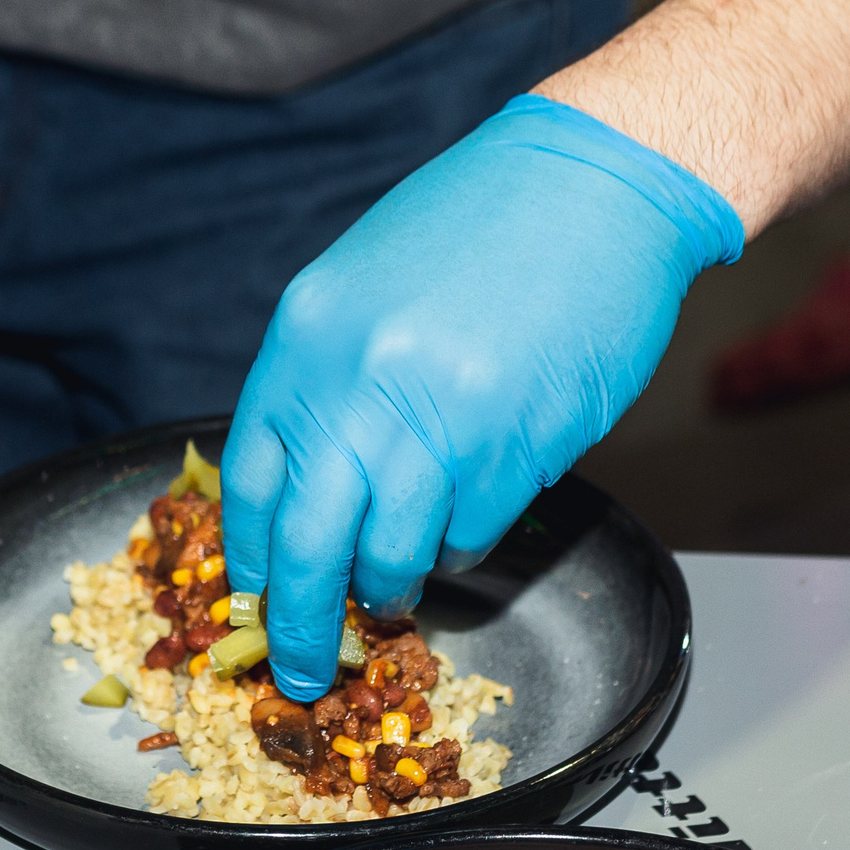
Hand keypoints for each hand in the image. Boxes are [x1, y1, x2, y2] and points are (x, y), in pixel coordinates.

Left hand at [221, 94, 742, 698]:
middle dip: (301, 622)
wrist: (597, 182)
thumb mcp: (364, 286)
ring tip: (397, 586)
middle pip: (308, 543)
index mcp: (309, 337)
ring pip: (393, 555)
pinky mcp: (516, 446)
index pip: (253, 479)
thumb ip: (326, 379)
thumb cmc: (481, 225)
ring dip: (391, 587)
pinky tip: (469, 515)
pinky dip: (462, 545)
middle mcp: (362, 383)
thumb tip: (305, 484)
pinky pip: (470, 535)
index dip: (251, 555)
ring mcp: (440, 419)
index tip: (255, 594)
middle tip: (305, 667)